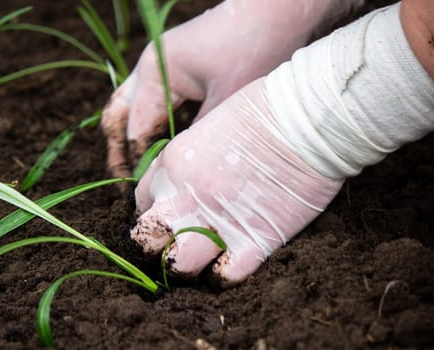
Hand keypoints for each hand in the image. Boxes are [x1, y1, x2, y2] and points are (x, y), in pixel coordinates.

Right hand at [101, 0, 364, 177]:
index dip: (138, 164)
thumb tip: (177, 174)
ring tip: (144, 176)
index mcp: (154, 74)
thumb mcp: (225, 103)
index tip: (145, 193)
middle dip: (121, 152)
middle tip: (128, 187)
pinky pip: (159, 105)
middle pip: (121, 117)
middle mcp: (151, 69)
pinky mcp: (180, 71)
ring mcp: (163, 68)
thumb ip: (196, 140)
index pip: (135, 130)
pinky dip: (160, 129)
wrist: (280, 10)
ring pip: (136, 111)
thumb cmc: (254, 49)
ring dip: (138, 141)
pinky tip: (169, 152)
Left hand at [130, 78, 343, 286]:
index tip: (168, 214)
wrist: (303, 119)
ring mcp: (217, 220)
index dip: (154, 211)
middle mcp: (186, 196)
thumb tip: (186, 181)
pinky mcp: (254, 239)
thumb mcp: (208, 126)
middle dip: (156, 246)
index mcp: (174, 164)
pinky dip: (224, 277)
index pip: (142, 200)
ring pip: (178, 266)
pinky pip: (224, 276)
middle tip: (174, 243)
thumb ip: (191, 159)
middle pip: (146, 239)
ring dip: (185, 266)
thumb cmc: (263, 111)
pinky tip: (230, 266)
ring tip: (200, 260)